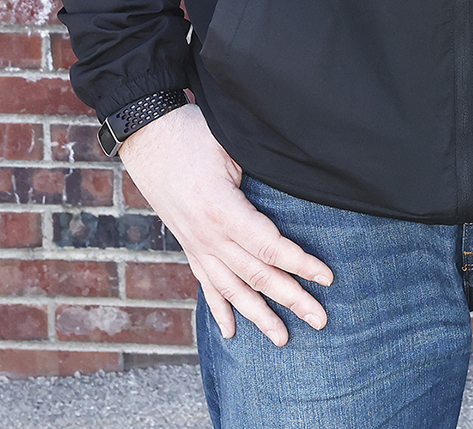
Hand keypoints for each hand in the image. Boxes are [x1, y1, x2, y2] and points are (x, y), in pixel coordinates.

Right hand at [117, 104, 332, 345]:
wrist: (145, 135)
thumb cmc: (192, 133)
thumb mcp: (231, 146)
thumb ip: (260, 175)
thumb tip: (299, 180)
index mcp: (222, 210)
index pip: (269, 247)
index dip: (300, 264)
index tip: (327, 278)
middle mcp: (208, 236)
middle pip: (257, 275)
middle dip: (291, 299)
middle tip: (320, 320)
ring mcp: (196, 244)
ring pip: (232, 288)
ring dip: (259, 315)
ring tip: (283, 339)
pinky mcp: (187, 244)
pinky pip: (205, 283)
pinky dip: (219, 308)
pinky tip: (230, 331)